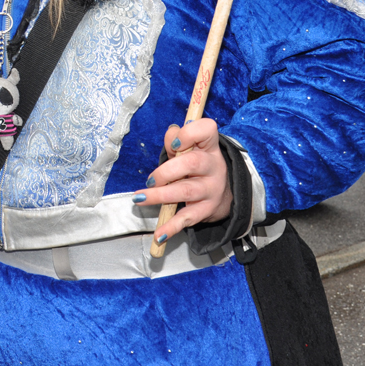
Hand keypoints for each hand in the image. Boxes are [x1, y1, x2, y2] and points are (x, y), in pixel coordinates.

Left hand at [136, 118, 232, 243]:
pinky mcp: (206, 210)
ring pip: (187, 191)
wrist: (223, 192)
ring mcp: (211, 189)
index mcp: (209, 146)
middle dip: (167, 171)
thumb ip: (177, 140)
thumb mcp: (191, 148)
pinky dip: (172, 227)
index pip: (207, 131)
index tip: (174, 143)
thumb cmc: (197, 165)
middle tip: (151, 179)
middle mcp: (213, 166)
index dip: (190, 134)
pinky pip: (187, 219)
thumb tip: (170, 136)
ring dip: (161, 196)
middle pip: (193, 164)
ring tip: (141, 198)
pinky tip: (160, 234)